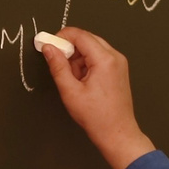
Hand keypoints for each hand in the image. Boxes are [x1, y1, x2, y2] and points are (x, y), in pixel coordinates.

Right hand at [39, 29, 154, 168]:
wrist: (117, 133)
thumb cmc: (97, 117)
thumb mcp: (70, 91)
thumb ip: (58, 66)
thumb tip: (49, 49)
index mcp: (105, 59)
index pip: (80, 35)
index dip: (61, 37)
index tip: (48, 45)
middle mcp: (115, 57)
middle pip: (87, 39)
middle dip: (70, 48)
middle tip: (57, 63)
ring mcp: (119, 63)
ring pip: (92, 48)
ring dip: (78, 58)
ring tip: (73, 80)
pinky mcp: (118, 70)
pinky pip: (99, 58)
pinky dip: (87, 64)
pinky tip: (82, 81)